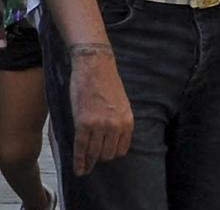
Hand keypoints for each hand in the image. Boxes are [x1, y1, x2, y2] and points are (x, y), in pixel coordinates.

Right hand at [69, 50, 133, 175]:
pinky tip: (77, 168)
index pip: (121, 149)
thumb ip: (119, 121)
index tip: (104, 157)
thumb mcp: (121, 104)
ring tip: (84, 168)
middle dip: (100, 159)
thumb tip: (113, 138)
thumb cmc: (107, 83)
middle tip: (91, 162)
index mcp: (128, 121)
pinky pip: (81, 148)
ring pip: (95, 154)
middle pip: (108, 154)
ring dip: (88, 163)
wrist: (95, 67)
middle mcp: (116, 126)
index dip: (111, 155)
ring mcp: (100, 125)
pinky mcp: (84, 123)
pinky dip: (79, 161)